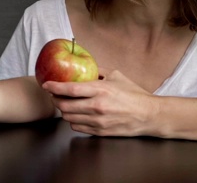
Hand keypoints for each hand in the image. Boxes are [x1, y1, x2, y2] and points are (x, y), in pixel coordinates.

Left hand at [42, 70, 156, 136]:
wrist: (149, 116)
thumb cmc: (134, 94)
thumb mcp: (116, 76)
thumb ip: (98, 70)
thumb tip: (82, 64)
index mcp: (101, 90)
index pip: (70, 89)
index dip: (54, 87)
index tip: (46, 84)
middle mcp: (97, 106)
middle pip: (65, 105)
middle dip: (56, 99)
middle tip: (54, 95)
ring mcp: (98, 121)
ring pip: (68, 117)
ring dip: (64, 110)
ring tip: (65, 104)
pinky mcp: (100, 131)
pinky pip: (77, 127)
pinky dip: (73, 120)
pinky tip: (77, 114)